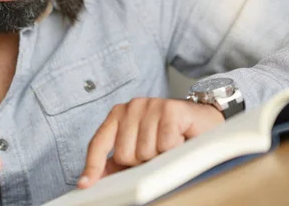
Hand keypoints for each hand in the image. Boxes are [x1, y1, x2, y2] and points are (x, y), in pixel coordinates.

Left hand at [78, 98, 223, 188]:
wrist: (203, 120)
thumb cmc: (169, 134)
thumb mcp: (139, 147)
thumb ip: (116, 162)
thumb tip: (93, 180)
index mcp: (118, 114)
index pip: (98, 142)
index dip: (92, 166)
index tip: (85, 184)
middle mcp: (131, 107)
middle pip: (124, 154)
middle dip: (142, 162)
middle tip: (156, 152)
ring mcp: (150, 105)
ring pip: (145, 152)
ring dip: (160, 157)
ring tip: (169, 146)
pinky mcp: (170, 109)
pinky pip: (165, 145)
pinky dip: (174, 150)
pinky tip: (179, 140)